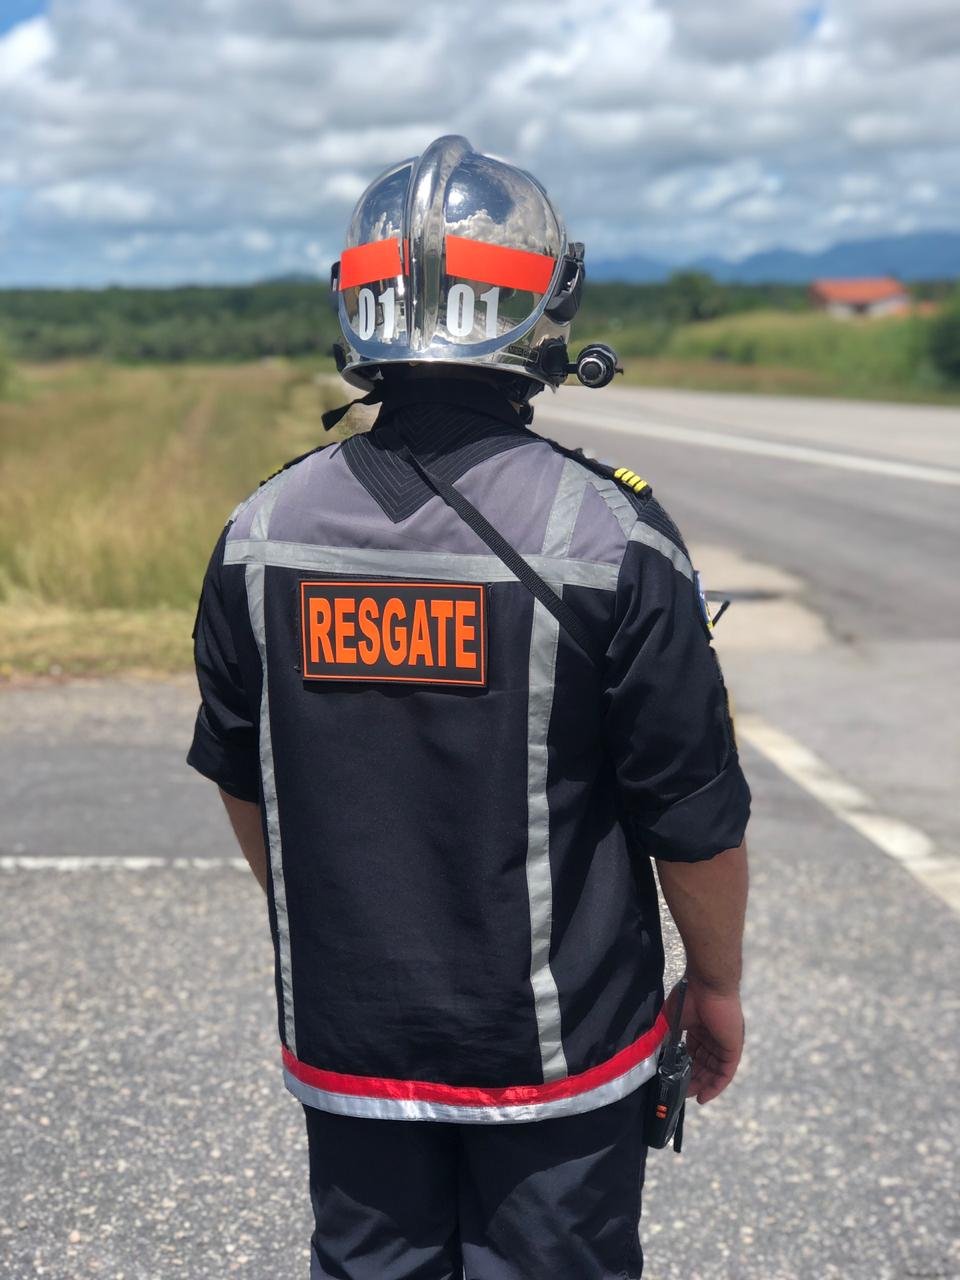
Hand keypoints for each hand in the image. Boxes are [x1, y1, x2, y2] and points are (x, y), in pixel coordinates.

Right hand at [665, 978, 743, 1104]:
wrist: (707, 985)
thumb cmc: (689, 996)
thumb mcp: (671, 1019)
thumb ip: (664, 1036)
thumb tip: (651, 1054)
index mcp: (700, 1030)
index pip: (693, 1055)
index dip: (685, 1068)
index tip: (674, 1080)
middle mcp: (713, 1038)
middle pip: (704, 1065)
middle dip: (693, 1080)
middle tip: (680, 1092)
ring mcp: (724, 1044)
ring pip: (714, 1072)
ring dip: (702, 1085)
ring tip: (689, 1096)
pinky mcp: (733, 1049)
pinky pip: (725, 1073)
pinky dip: (716, 1086)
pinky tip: (704, 1096)